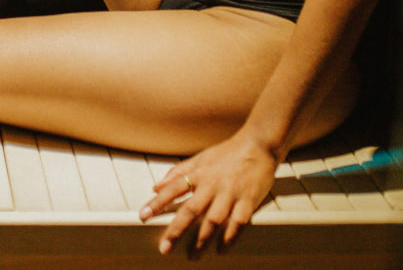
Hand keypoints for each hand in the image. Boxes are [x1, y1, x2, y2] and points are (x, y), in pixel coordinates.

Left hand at [139, 131, 277, 254]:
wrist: (258, 146)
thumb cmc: (227, 153)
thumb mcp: (200, 159)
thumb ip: (178, 172)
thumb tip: (156, 186)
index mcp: (199, 174)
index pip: (173, 189)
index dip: (157, 203)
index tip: (143, 216)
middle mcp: (212, 184)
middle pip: (191, 209)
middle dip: (177, 229)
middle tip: (165, 247)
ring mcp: (231, 193)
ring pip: (214, 220)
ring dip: (202, 239)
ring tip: (193, 256)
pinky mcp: (249, 200)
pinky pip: (238, 222)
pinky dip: (230, 237)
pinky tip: (221, 250)